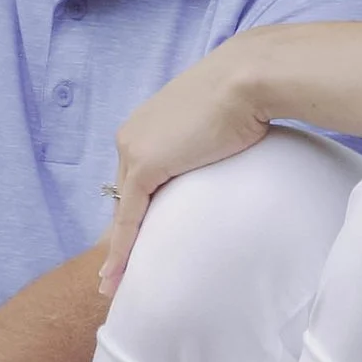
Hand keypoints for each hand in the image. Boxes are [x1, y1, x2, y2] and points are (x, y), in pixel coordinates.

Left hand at [100, 38, 272, 295]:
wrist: (247, 77)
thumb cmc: (245, 95)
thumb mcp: (217, 123)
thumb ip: (205, 145)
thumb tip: (221, 158)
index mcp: (147, 124)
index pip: (135, 178)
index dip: (133, 211)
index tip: (134, 239)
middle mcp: (132, 135)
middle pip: (125, 196)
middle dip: (121, 233)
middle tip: (118, 271)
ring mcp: (135, 149)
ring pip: (123, 210)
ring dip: (118, 248)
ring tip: (113, 284)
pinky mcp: (145, 166)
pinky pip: (128, 217)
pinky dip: (121, 249)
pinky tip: (114, 276)